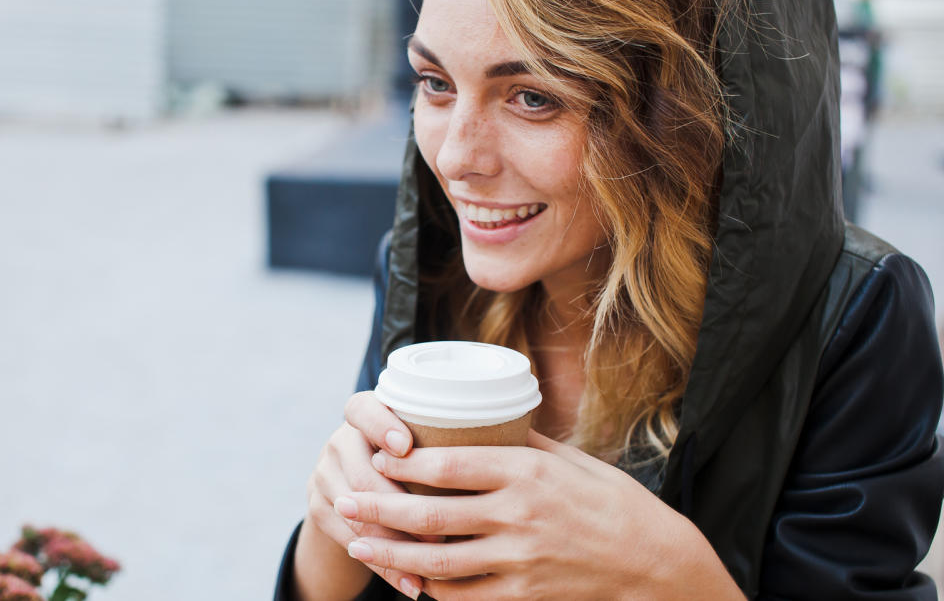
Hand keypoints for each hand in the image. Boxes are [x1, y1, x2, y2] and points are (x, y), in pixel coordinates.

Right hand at [295, 391, 427, 599]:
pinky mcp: (318, 510)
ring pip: (357, 516)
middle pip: (363, 475)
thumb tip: (502, 445)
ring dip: (398, 547)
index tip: (405, 447)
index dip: (381, 427)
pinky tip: (414, 584)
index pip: (362, 410)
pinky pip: (351, 543)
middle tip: (442, 535)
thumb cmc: (415, 459)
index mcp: (364, 414)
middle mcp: (339, 441)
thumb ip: (446, 440)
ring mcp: (323, 475)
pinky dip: (386, 568)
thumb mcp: (421, 440)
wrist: (360, 487)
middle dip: (404, 510)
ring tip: (433, 566)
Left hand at [337, 431, 744, 599]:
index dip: (403, 463)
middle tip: (345, 503)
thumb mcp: (570, 459)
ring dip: (391, 554)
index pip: (448, 464)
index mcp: (525, 472)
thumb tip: (480, 418)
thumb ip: (521, 442)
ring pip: (437, 563)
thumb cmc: (613, 501)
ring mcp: (519, 559)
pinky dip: (432, 591)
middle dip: (378, 510)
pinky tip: (409, 581)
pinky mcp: (525, 594)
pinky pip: (465, 598)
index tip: (376, 456)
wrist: (655, 561)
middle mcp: (518, 515)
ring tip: (358, 544)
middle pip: (430, 516)